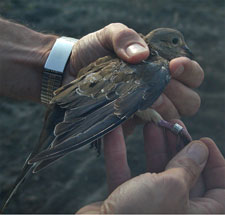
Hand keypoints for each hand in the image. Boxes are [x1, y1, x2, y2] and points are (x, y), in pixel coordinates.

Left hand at [64, 23, 203, 134]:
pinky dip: (145, 122)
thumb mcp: (108, 36)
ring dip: (163, 108)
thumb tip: (142, 55)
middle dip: (179, 94)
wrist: (70, 72)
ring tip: (145, 100)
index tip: (173, 66)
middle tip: (158, 86)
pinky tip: (132, 114)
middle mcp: (159, 89)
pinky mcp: (132, 121)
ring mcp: (147, 108)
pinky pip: (148, 128)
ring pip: (173, 115)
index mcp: (160, 68)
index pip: (192, 74)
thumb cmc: (92, 51)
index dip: (189, 71)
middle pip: (189, 101)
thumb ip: (125, 37)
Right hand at [77, 121, 224, 213]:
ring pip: (156, 171)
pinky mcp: (126, 202)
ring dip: (152, 146)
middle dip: (178, 147)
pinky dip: (119, 155)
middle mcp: (175, 212)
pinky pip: (126, 175)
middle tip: (172, 125)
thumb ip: (187, 167)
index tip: (203, 142)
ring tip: (151, 124)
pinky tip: (114, 134)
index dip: (216, 163)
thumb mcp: (171, 187)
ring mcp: (149, 207)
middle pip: (185, 174)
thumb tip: (200, 149)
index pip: (220, 190)